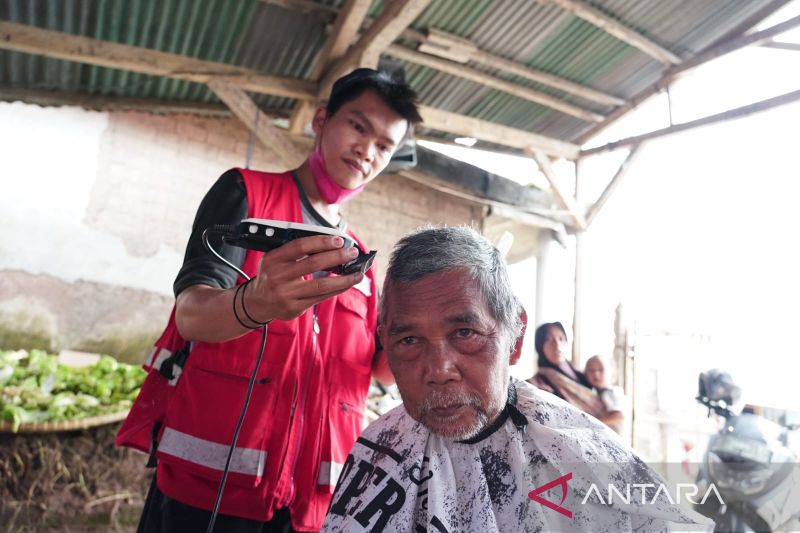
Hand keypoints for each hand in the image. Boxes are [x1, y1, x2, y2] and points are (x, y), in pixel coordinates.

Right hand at [244, 235, 362, 321]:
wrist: (256, 303)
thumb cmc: (272, 275)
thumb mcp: (275, 258)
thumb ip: (295, 252)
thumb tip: (329, 245)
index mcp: (273, 259)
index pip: (300, 246)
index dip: (321, 242)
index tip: (339, 240)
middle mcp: (278, 277)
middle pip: (313, 264)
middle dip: (337, 257)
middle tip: (353, 253)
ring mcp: (286, 295)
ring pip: (321, 286)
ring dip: (344, 279)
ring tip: (358, 273)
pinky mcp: (294, 308)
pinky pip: (320, 298)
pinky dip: (336, 290)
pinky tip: (346, 284)